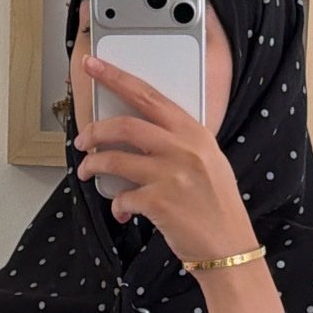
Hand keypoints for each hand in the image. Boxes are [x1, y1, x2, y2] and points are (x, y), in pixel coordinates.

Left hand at [73, 55, 258, 266]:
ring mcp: (171, 175)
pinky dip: (116, 204)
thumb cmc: (218, 206)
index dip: (116, 78)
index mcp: (194, 132)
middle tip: (83, 138)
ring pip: (114, 159)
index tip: (93, 66)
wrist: (229, 246)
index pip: (148, 95)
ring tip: (88, 171)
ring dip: (93, 165)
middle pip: (125, 125)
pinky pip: (122, 197)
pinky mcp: (159, 202)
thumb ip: (180, 142)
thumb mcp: (208, 161)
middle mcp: (183, 149)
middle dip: (95, 129)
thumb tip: (142, 133)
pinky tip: (123, 211)